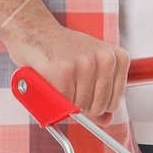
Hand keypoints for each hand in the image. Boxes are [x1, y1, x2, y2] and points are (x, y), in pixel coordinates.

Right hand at [6, 10, 129, 121]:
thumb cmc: (63, 50)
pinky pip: (62, 103)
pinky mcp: (63, 70)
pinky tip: (50, 79)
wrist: (35, 30)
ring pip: (80, 107)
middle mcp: (105, 59)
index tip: (84, 91)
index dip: (96, 104)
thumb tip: (107, 121)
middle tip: (69, 86)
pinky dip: (53, 97)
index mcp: (118, 58)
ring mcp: (85, 64)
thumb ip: (100, 96)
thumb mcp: (90, 68)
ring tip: (60, 79)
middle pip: (98, 107)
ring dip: (65, 101)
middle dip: (80, 105)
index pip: (114, 103)